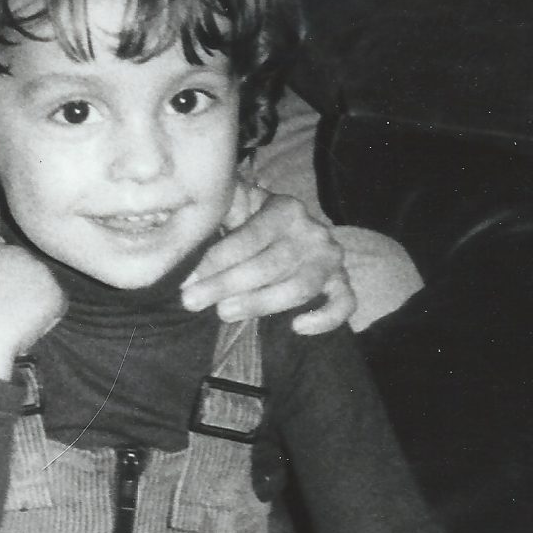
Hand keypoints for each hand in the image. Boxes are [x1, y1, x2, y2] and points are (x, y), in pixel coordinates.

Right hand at [0, 190, 66, 377]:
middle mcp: (13, 252)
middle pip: (21, 264)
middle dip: (17, 281)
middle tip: (1, 307)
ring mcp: (37, 269)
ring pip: (40, 283)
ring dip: (32, 298)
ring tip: (11, 319)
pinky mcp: (55, 290)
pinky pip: (55, 303)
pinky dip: (47, 315)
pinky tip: (26, 324)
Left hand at [181, 183, 354, 333]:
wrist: (292, 229)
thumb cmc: (253, 220)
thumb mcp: (239, 204)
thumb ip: (221, 210)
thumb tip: (192, 228)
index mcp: (286, 209)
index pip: (251, 236)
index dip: (218, 259)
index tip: (188, 278)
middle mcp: (312, 232)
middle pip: (271, 264)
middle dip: (227, 285)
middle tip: (192, 300)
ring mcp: (329, 259)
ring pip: (299, 288)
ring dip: (259, 303)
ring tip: (223, 312)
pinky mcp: (341, 282)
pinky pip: (344, 303)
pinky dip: (325, 318)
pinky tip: (296, 327)